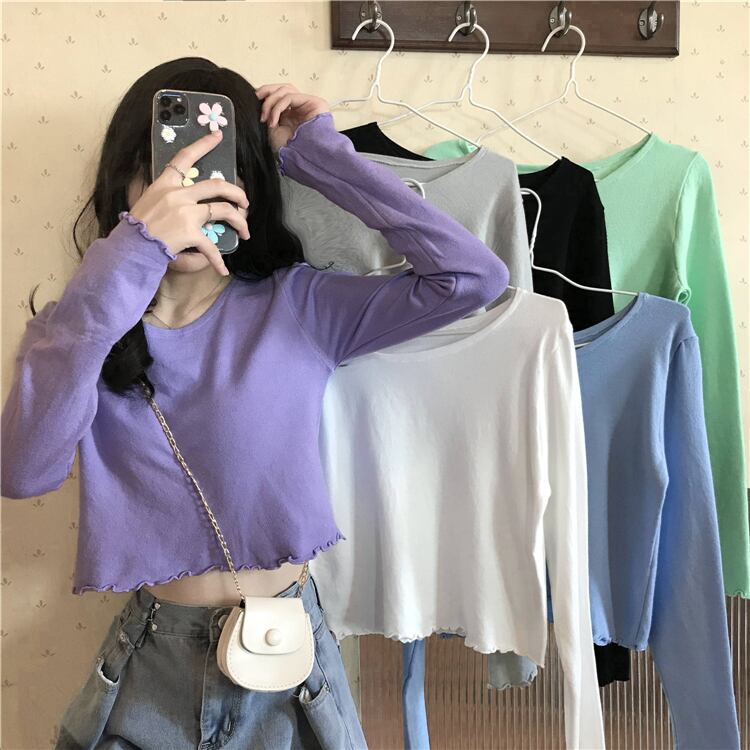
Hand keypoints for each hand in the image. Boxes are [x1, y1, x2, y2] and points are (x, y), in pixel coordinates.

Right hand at [128, 130, 250, 276]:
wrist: (130, 246)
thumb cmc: (137, 226)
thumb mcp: (147, 200)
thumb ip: (165, 194)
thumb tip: (182, 194)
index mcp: (166, 183)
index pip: (185, 157)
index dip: (204, 144)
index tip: (218, 135)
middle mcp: (178, 194)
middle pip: (217, 185)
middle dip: (237, 193)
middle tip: (245, 203)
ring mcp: (186, 213)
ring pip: (224, 210)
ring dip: (239, 222)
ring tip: (245, 231)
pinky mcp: (190, 232)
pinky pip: (211, 247)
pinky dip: (218, 260)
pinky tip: (223, 269)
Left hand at [256, 83, 329, 153]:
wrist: (299, 159)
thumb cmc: (288, 149)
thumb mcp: (272, 127)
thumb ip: (268, 111)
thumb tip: (258, 97)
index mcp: (291, 113)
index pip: (279, 95)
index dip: (266, 94)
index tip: (253, 100)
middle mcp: (300, 108)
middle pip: (283, 88)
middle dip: (267, 92)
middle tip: (256, 98)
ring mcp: (307, 104)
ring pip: (286, 90)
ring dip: (271, 101)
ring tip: (265, 117)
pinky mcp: (314, 102)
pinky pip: (290, 97)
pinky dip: (278, 107)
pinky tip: (273, 121)